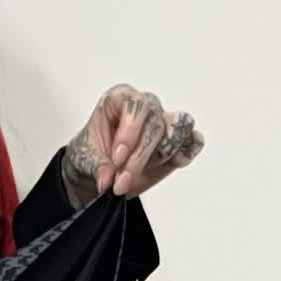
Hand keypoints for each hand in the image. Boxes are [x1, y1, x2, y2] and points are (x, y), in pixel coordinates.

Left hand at [60, 84, 205, 208]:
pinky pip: (193, 140)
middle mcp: (145, 105)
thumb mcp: (87, 160)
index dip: (129, 132)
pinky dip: (186, 153)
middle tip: (121, 181)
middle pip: (155, 124)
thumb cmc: (95, 154)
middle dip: (139, 158)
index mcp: (119, 99)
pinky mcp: (178, 140)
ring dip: (162, 156)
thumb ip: (98, 167)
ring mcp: (164, 121)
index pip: (135, 105)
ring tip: (143, 171)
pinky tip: (173, 163)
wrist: (105, 172)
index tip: (117, 158)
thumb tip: (106, 180)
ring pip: (179, 129)